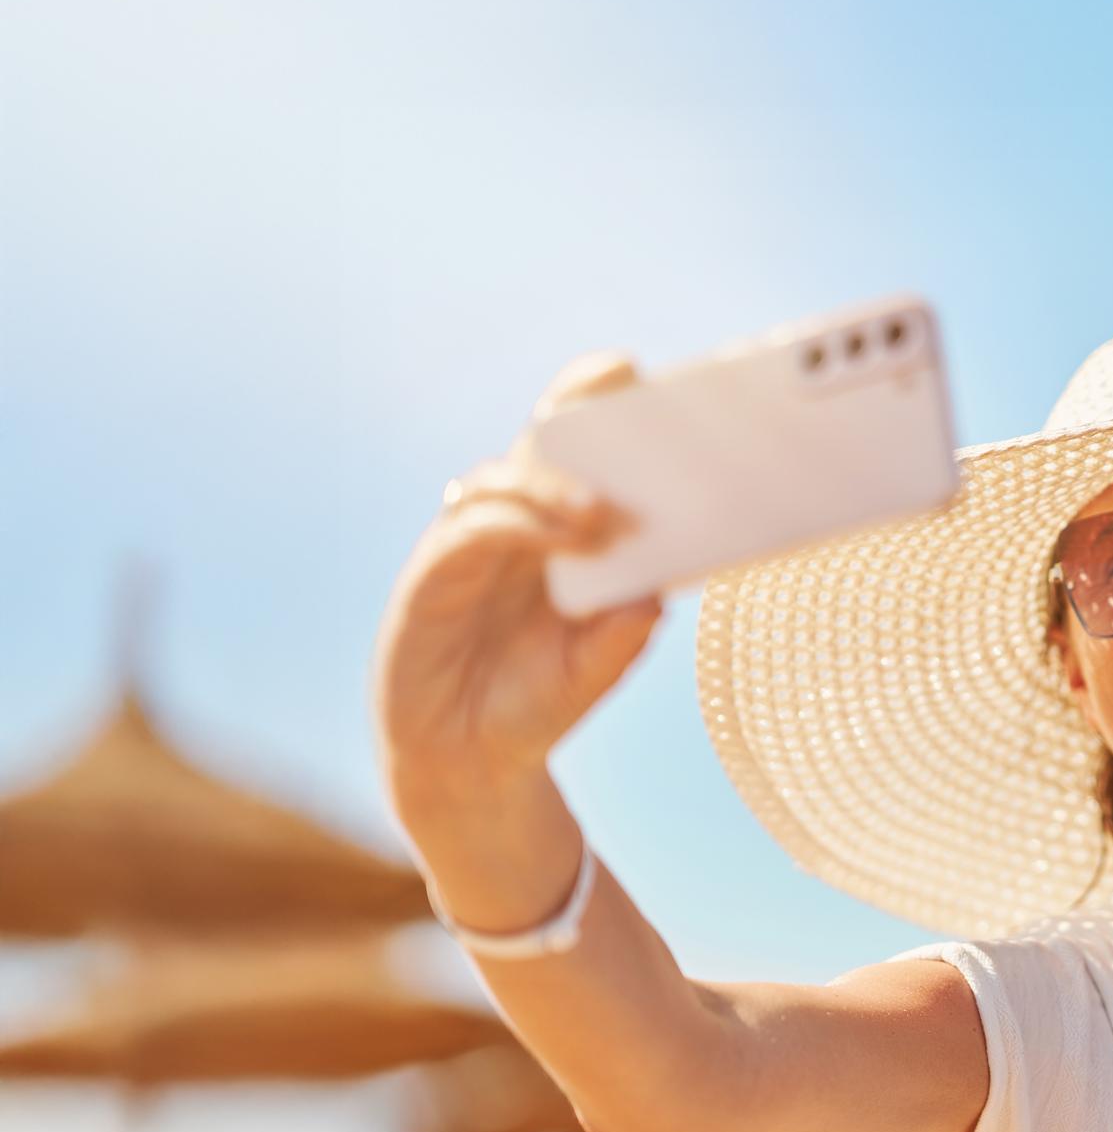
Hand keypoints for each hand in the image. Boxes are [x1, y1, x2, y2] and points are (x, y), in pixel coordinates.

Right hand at [372, 352, 659, 800]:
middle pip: (537, 441)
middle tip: (620, 378)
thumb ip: (628, 627)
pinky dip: (517, 525)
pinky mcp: (431, 577)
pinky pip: (473, 529)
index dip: (593, 400)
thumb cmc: (538, 701)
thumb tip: (661, 590)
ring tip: (600, 511)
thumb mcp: (599, 666)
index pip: (573, 449)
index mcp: (554, 528)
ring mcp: (467, 544)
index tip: (637, 369)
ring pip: (505, 479)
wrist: (470, 761)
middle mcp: (511, 522)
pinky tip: (557, 538)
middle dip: (574, 403)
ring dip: (553, 484)